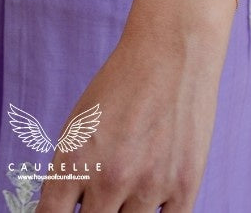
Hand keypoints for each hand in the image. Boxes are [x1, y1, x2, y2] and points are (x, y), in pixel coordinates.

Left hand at [31, 23, 218, 211]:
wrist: (171, 52)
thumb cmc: (121, 84)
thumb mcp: (79, 124)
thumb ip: (70, 172)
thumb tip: (66, 211)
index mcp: (75, 160)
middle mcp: (110, 179)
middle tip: (101, 195)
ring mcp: (149, 187)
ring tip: (128, 188)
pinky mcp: (185, 187)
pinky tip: (152, 198)